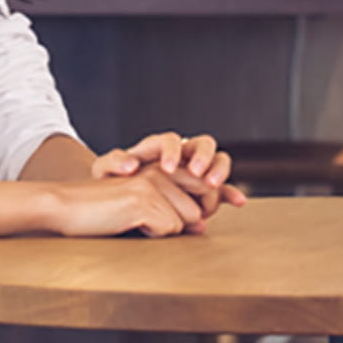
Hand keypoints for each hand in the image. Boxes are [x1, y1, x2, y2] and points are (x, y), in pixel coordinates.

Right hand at [46, 168, 212, 236]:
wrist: (65, 208)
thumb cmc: (102, 213)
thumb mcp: (143, 209)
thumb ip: (174, 212)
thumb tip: (203, 226)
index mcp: (161, 168)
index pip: (205, 188)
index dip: (200, 210)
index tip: (178, 219)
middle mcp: (160, 171)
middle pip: (198, 209)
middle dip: (183, 224)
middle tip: (151, 224)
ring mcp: (153, 183)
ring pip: (186, 222)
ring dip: (164, 231)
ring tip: (134, 221)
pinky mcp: (144, 200)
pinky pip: (169, 230)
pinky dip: (151, 235)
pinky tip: (128, 224)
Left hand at [92, 131, 245, 220]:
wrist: (119, 199)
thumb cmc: (113, 183)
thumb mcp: (105, 171)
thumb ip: (113, 162)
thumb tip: (131, 165)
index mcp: (159, 147)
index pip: (171, 140)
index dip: (172, 151)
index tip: (167, 169)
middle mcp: (182, 154)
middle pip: (202, 143)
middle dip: (203, 157)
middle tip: (197, 173)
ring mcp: (195, 171)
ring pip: (217, 160)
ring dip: (219, 171)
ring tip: (212, 185)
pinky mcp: (203, 190)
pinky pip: (222, 189)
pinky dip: (230, 194)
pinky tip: (238, 202)